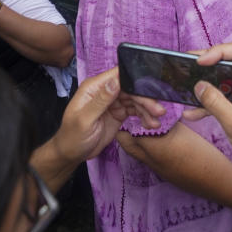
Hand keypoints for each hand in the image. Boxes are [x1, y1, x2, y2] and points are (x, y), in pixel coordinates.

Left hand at [51, 67, 165, 165]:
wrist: (72, 155)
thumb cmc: (72, 137)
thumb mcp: (84, 120)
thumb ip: (100, 101)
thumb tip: (114, 82)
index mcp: (94, 88)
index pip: (117, 76)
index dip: (135, 79)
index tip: (151, 87)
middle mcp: (105, 91)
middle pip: (131, 88)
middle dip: (145, 99)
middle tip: (159, 111)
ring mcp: (113, 102)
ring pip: (136, 100)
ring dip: (148, 109)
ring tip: (156, 122)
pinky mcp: (119, 113)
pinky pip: (135, 110)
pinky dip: (144, 116)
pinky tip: (150, 124)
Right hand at [191, 41, 231, 167]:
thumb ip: (215, 102)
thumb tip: (199, 85)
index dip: (218, 51)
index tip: (201, 61)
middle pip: (228, 59)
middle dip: (207, 62)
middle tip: (188, 64)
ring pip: (222, 76)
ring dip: (204, 81)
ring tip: (185, 82)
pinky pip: (220, 93)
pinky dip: (207, 100)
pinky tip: (191, 111)